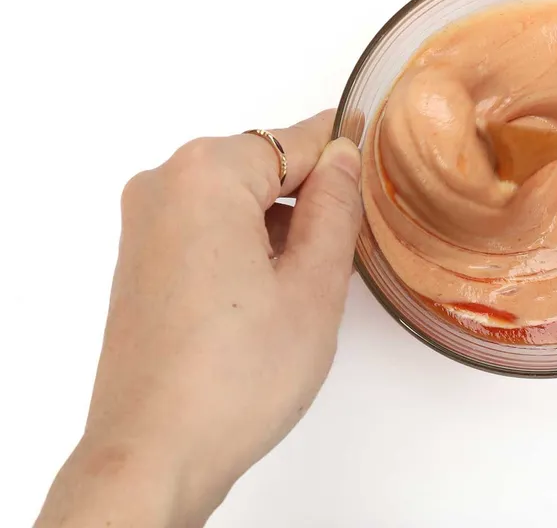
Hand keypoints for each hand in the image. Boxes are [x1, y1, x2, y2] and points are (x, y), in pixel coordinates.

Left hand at [36, 111, 363, 527]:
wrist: (154, 452)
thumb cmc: (235, 377)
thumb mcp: (314, 284)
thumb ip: (336, 207)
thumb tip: (344, 156)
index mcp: (206, 175)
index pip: (296, 139)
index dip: (346, 150)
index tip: (381, 156)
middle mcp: (163, 184)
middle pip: (262, 165)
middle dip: (309, 196)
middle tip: (347, 249)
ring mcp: (144, 223)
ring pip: (236, 197)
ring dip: (278, 224)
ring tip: (305, 287)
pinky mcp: (140, 259)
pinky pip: (207, 225)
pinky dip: (245, 243)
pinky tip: (267, 296)